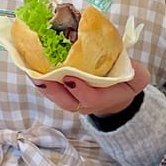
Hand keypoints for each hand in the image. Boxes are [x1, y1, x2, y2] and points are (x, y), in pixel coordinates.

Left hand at [32, 61, 150, 116]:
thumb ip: (137, 74)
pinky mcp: (60, 91)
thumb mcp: (137, 78)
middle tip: (42, 75)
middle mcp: (83, 103)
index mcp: (103, 99)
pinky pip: (47, 87)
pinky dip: (37, 76)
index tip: (71, 75)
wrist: (114, 93)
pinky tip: (28, 63)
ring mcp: (70, 99)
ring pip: (53, 95)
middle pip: (65, 101)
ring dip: (41, 83)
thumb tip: (131, 66)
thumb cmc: (124, 82)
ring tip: (29, 67)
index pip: (90, 98)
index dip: (80, 89)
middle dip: (53, 89)